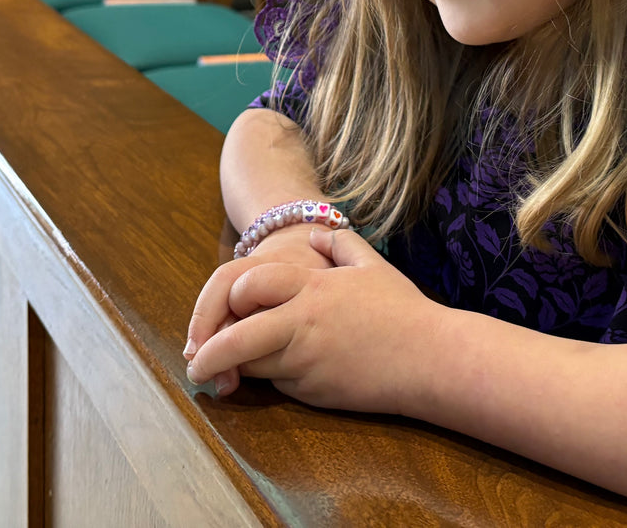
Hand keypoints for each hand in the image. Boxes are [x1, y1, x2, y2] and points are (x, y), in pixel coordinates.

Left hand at [185, 228, 445, 414]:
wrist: (432, 359)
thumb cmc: (405, 312)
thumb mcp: (372, 265)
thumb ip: (339, 244)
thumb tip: (317, 235)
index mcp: (311, 285)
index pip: (247, 284)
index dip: (227, 297)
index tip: (222, 309)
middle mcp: (302, 321)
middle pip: (236, 337)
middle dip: (207, 349)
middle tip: (193, 360)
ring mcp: (306, 360)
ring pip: (251, 365)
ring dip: (236, 368)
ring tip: (218, 375)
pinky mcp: (314, 391)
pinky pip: (279, 384)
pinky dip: (271, 379)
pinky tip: (281, 374)